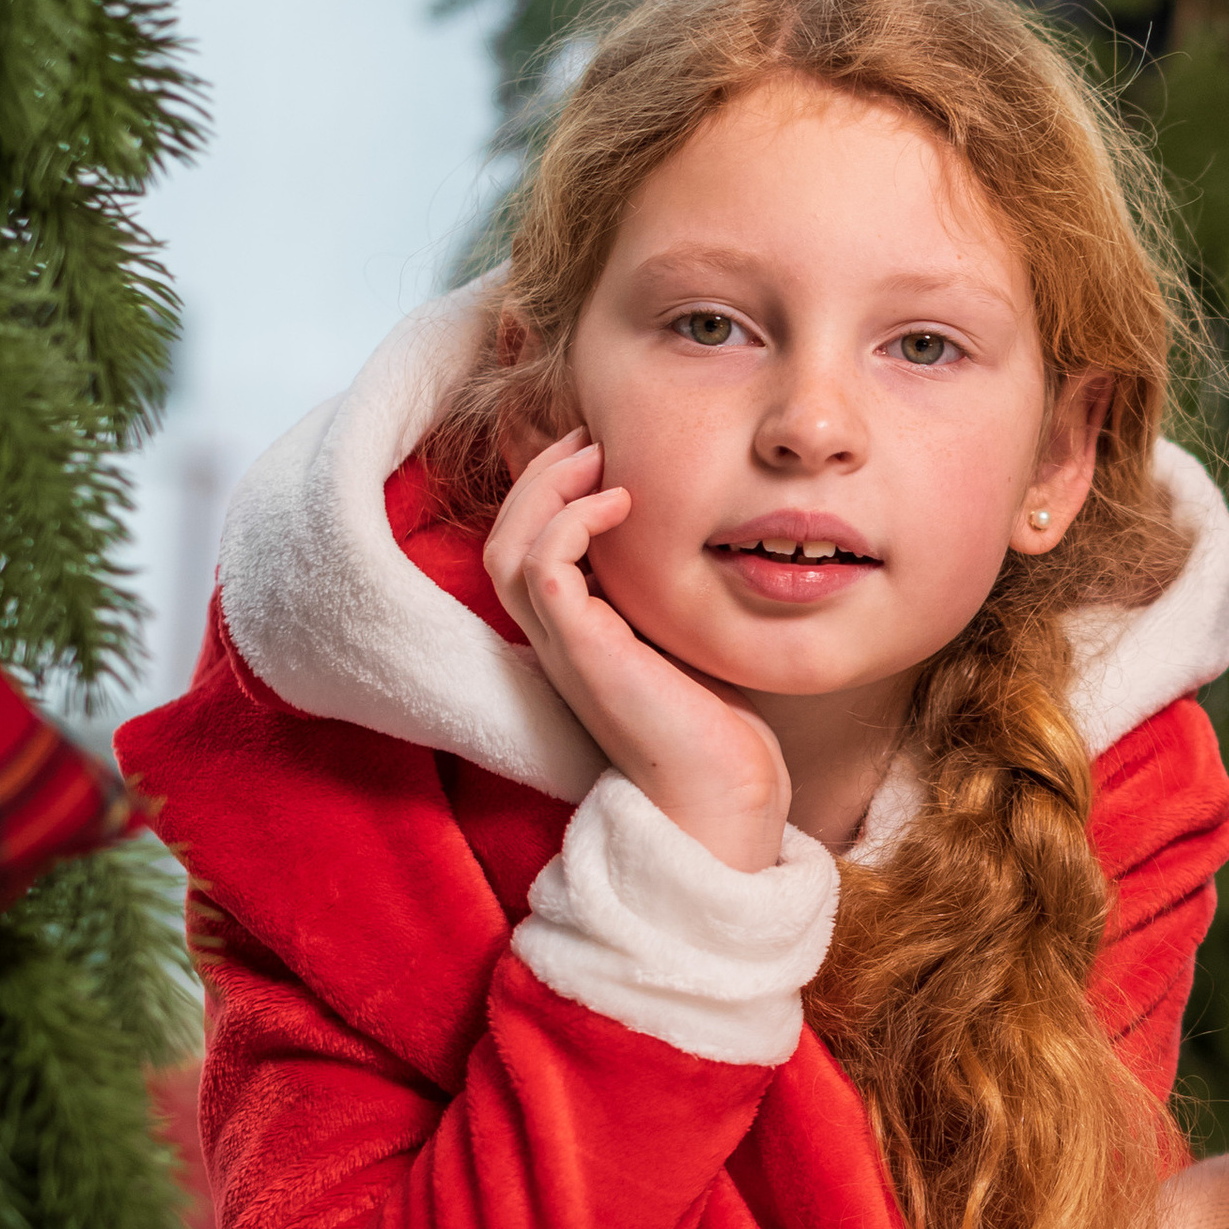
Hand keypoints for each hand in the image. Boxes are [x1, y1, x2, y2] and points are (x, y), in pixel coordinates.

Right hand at [484, 430, 792, 872]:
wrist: (722, 790)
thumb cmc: (718, 723)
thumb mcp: (686, 634)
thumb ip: (668, 588)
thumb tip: (701, 525)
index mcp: (575, 633)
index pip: (530, 547)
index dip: (550, 492)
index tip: (600, 453)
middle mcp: (557, 639)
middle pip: (506, 537)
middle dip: (540, 476)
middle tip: (591, 438)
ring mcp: (563, 646)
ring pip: (510, 546)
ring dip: (546, 489)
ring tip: (597, 456)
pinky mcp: (581, 650)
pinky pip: (541, 566)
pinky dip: (570, 521)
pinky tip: (621, 503)